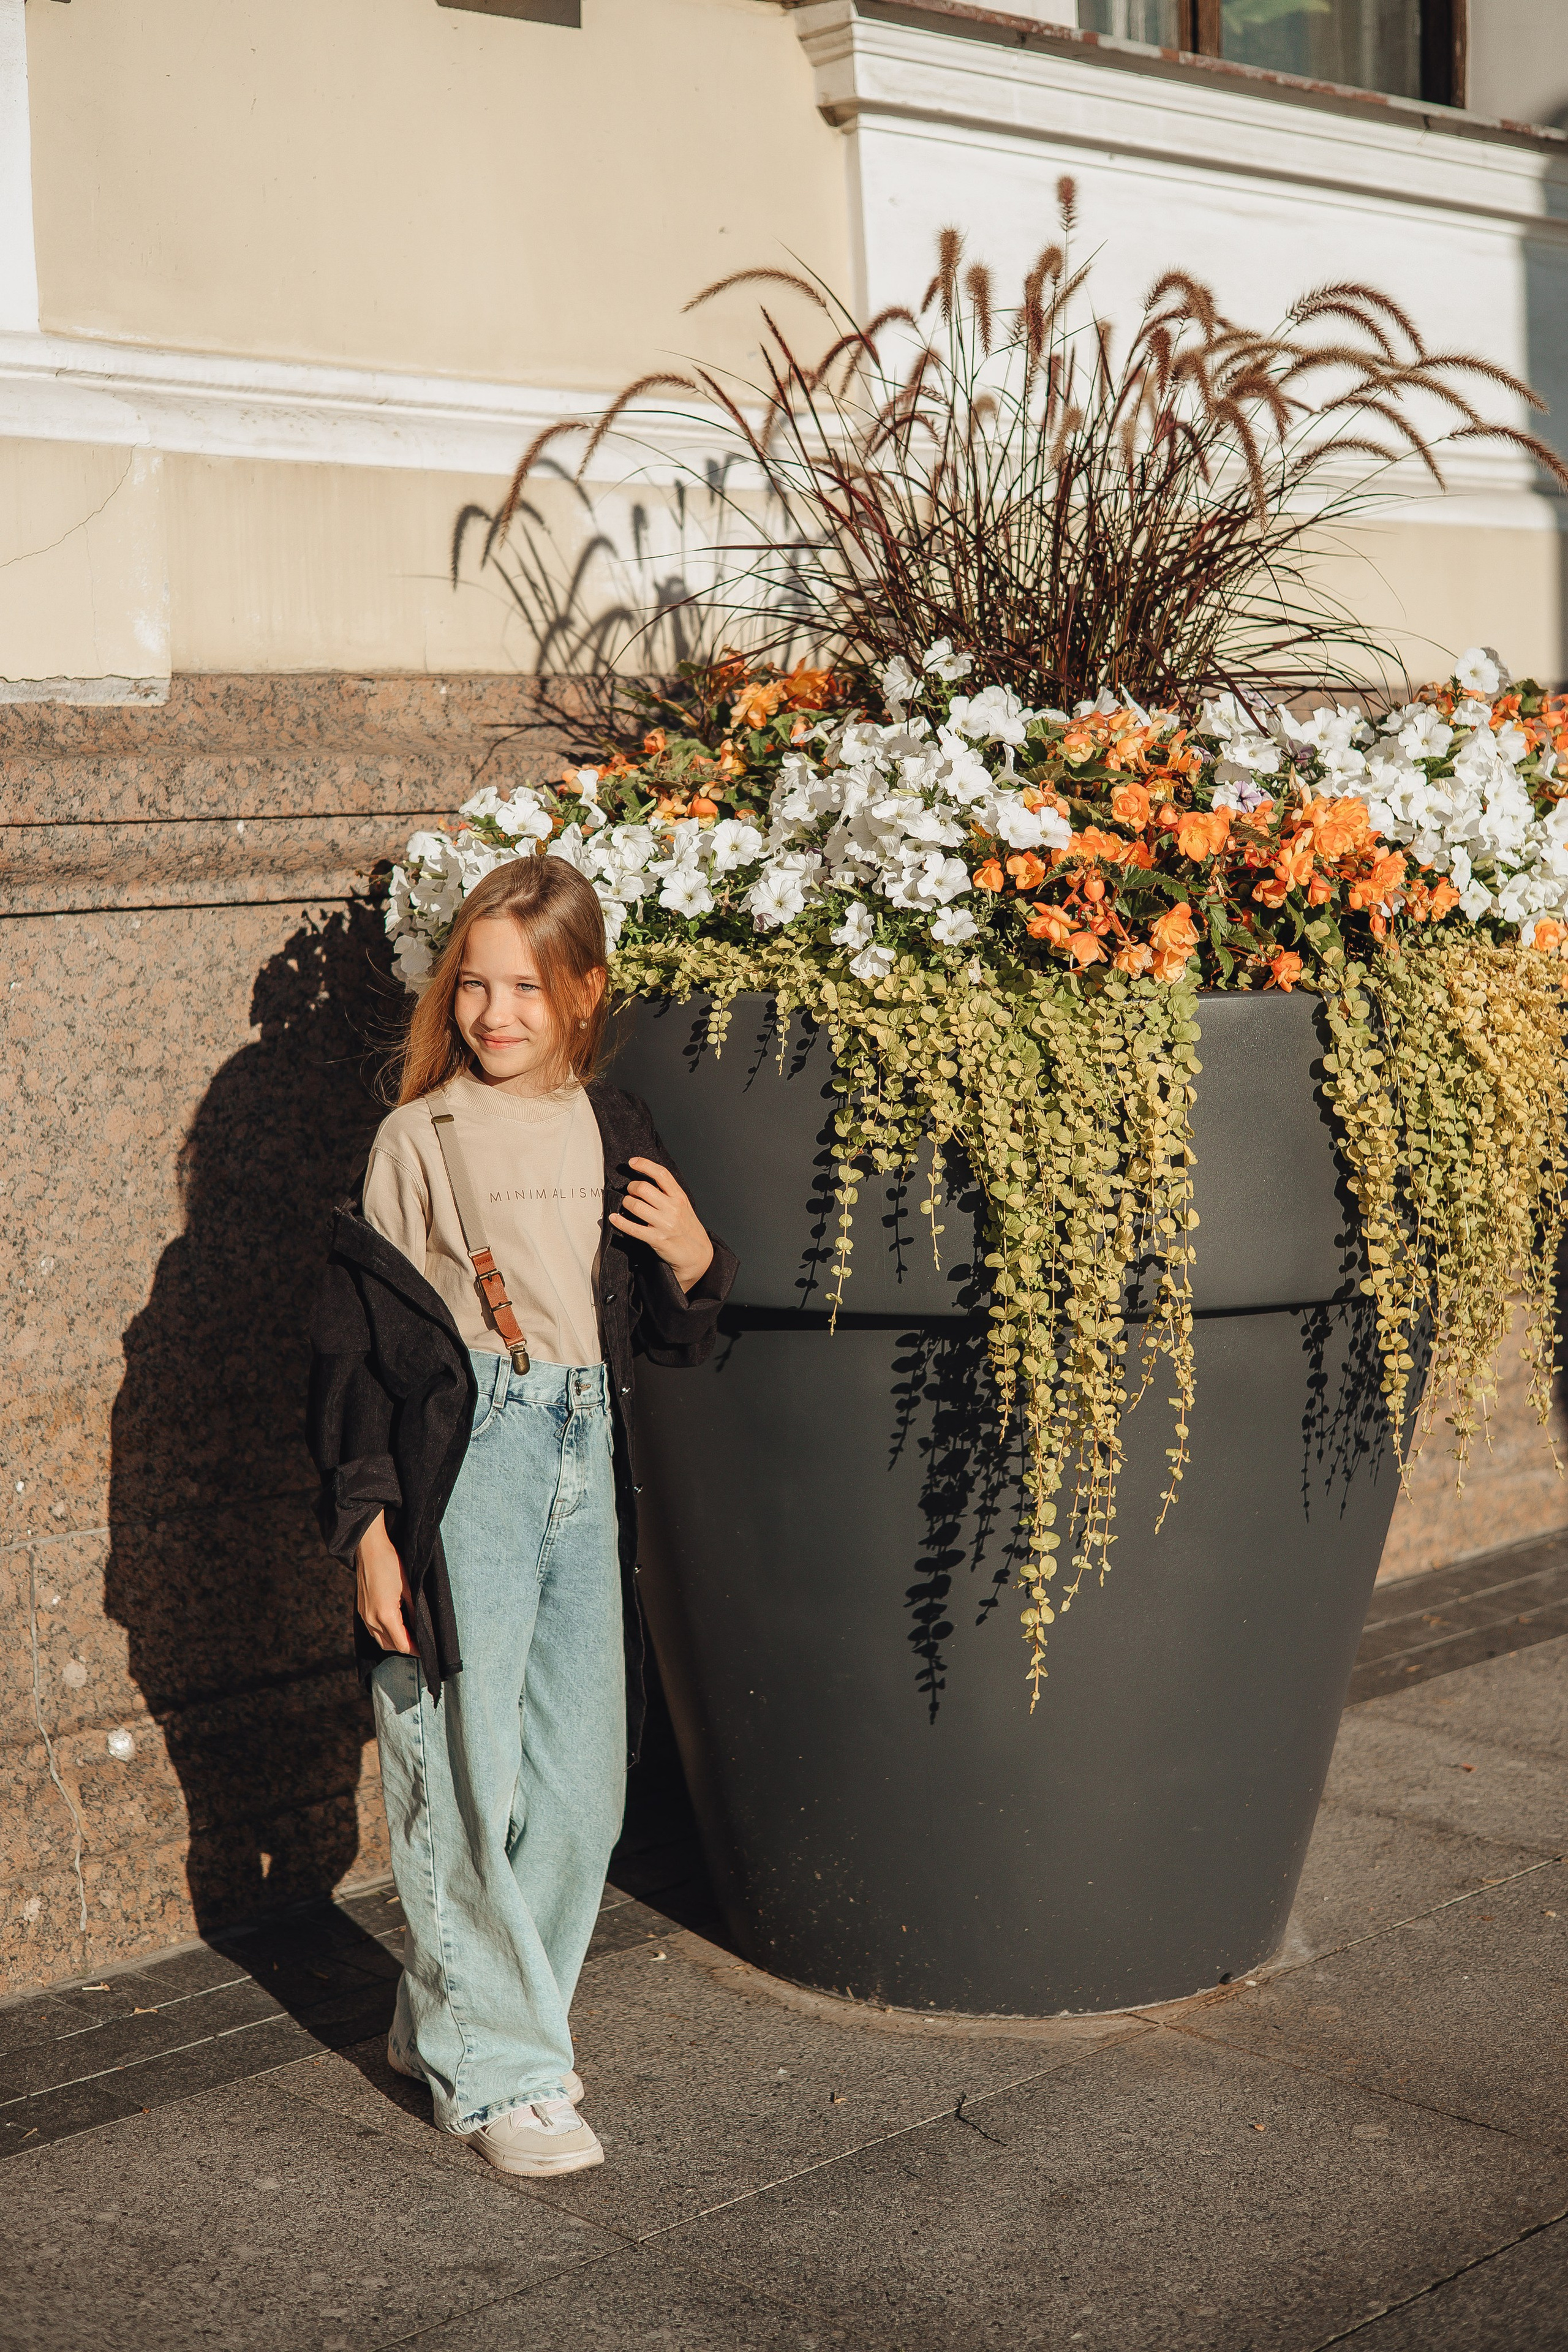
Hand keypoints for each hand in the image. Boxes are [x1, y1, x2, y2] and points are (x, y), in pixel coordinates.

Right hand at [356, 1512, 415, 1653]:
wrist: (369, 1549)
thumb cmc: (390, 1564)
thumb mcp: (409, 1588)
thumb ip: (415, 1611)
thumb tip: (421, 1627)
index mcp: (385, 1615)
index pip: (401, 1644)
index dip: (415, 1650)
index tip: (427, 1650)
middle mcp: (372, 1619)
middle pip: (390, 1646)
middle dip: (406, 1647)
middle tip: (421, 1643)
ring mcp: (364, 1615)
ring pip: (380, 1640)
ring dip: (394, 1641)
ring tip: (410, 1636)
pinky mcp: (361, 1610)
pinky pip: (373, 1631)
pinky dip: (384, 1634)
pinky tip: (396, 1626)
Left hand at [608, 1156, 714, 1293]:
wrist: (698, 1256)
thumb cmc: (688, 1230)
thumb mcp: (684, 1207)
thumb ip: (669, 1194)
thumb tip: (646, 1183)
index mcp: (679, 1197)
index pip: (661, 1174)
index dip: (645, 1165)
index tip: (633, 1162)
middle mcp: (673, 1208)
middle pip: (643, 1188)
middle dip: (631, 1188)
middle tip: (631, 1192)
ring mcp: (664, 1224)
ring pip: (635, 1205)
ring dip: (626, 1203)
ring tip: (627, 1205)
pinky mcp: (656, 1239)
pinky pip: (632, 1228)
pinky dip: (620, 1222)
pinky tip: (614, 1218)